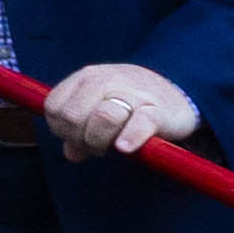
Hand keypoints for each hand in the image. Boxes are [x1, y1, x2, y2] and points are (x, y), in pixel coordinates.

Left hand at [46, 56, 196, 158]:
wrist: (178, 92)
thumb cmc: (131, 104)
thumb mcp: (100, 108)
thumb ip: (80, 129)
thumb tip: (70, 154)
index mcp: (86, 78)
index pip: (54, 108)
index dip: (60, 130)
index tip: (77, 138)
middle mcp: (106, 80)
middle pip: (73, 116)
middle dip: (79, 139)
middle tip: (97, 146)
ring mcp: (133, 94)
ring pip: (103, 117)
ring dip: (102, 141)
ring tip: (113, 146)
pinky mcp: (158, 111)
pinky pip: (140, 123)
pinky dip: (130, 137)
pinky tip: (125, 147)